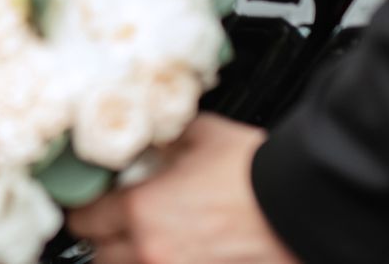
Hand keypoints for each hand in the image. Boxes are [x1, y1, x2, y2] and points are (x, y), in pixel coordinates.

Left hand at [67, 116, 297, 263]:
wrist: (306, 205)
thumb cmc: (258, 173)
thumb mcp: (199, 136)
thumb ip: (161, 140)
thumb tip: (145, 140)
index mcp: (143, 212)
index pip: (83, 219)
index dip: (84, 206)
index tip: (90, 200)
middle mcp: (153, 253)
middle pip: (99, 256)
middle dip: (104, 236)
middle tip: (117, 218)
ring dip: (130, 254)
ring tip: (152, 234)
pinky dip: (162, 260)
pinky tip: (179, 247)